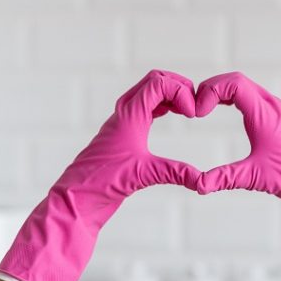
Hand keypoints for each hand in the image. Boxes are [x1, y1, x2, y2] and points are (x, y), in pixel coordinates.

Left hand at [0, 70, 200, 280]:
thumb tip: (203, 180)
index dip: (180, 90)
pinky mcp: (122, 135)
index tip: (193, 113)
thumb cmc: (101, 184)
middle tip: (194, 104)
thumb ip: (176, 173)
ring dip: (169, 94)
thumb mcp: (144, 175)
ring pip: (148, 93)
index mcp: (128, 116)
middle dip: (176, 85)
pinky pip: (144, 108)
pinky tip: (172, 117)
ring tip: (187, 109)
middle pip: (153, 81)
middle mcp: (124, 114)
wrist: (76, 199)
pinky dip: (161, 106)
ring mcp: (122, 124)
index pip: (157, 83)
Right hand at [194, 72, 280, 280]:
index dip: (210, 90)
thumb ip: (223, 178)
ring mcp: (278, 114)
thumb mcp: (254, 177)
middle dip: (212, 88)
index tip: (198, 112)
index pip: (234, 83)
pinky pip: (253, 101)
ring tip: (205, 107)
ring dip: (224, 93)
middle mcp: (273, 107)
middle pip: (237, 81)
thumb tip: (197, 184)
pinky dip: (234, 101)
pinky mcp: (280, 125)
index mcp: (266, 113)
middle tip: (195, 106)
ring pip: (246, 90)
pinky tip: (225, 113)